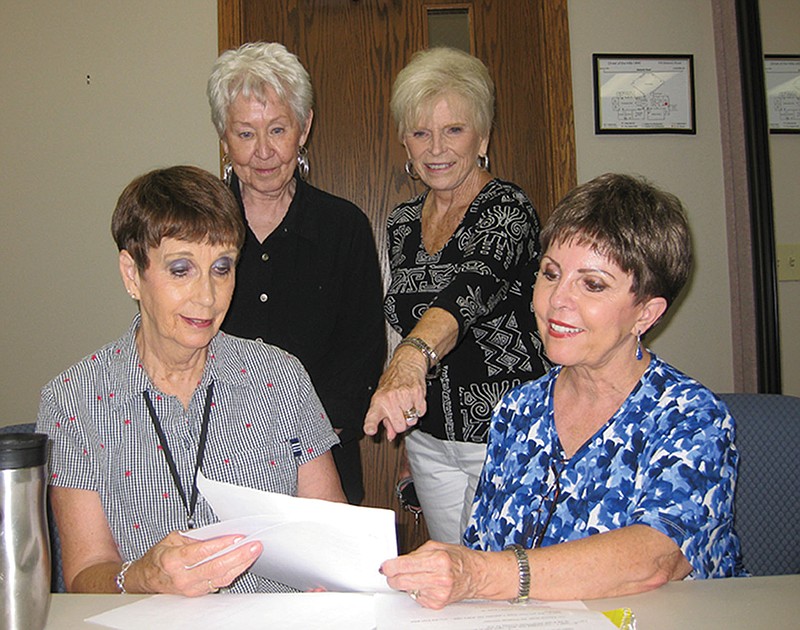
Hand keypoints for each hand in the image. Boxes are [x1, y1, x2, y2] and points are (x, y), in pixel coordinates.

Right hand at [130, 531, 261, 595]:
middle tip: (253, 545)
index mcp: (173, 559)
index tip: (237, 537)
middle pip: (215, 567)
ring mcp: (190, 588)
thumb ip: (194, 535)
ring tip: (253, 551)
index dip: (221, 545)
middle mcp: (182, 576)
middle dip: (238, 555)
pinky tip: (244, 562)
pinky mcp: (198, 593)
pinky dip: (234, 572)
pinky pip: (220, 583)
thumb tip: (217, 532)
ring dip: (240, 564)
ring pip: (221, 577)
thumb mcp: (171, 538)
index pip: (201, 552)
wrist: (146, 578)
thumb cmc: (159, 557)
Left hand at [363, 348, 427, 440]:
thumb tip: (391, 436)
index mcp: (378, 402)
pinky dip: (419, 409)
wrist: (406, 364)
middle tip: (400, 413)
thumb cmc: (393, 382)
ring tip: (407, 405)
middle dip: (402, 423)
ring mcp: (403, 396)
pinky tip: (414, 401)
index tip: (371, 430)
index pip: (372, 416)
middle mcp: (389, 398)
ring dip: (411, 416)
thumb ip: (386, 421)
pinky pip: (421, 413)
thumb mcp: (383, 400)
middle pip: (400, 427)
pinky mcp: (417, 393)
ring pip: (412, 421)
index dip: (371, 425)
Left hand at [379, 541, 488, 609]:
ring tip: (419, 574)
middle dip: (393, 576)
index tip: (385, 566)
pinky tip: (426, 583)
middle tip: (392, 571)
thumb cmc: (459, 559)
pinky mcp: (437, 604)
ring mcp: (438, 593)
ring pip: (407, 590)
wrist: (476, 575)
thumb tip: (397, 561)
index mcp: (438, 560)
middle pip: (401, 581)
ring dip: (407, 582)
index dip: (390, 566)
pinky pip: (416, 597)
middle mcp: (439, 578)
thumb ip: (416, 553)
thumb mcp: (437, 546)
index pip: (404, 565)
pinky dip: (417, 590)